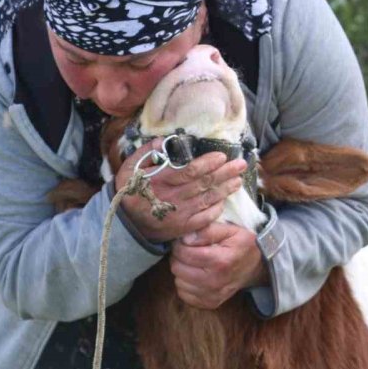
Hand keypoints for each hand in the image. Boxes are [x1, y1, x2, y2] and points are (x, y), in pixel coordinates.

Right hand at [114, 138, 246, 242]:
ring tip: (238, 180)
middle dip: (225, 173)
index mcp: (161, 181)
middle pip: (204, 184)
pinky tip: (224, 200)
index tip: (221, 156)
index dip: (208, 164)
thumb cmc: (131, 191)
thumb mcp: (130, 168)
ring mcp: (180, 214)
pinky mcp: (183, 227)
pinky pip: (205, 218)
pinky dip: (216, 209)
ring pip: (208, 199)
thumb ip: (146, 152)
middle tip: (240, 164)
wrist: (126, 224)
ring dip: (225, 189)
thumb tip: (163, 141)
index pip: (190, 171)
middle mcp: (173, 197)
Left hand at [169, 222, 268, 309]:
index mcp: (221, 261)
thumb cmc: (241, 245)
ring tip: (192, 263)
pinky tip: (195, 275)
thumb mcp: (230, 230)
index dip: (179, 244)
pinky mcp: (210, 303)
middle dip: (179, 257)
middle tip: (187, 251)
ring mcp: (213, 295)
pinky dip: (186, 284)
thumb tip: (186, 238)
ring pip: (178, 282)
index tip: (185, 241)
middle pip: (178, 268)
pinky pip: (184, 295)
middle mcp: (216, 281)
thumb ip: (207, 231)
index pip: (184, 253)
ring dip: (182, 271)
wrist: (257, 266)